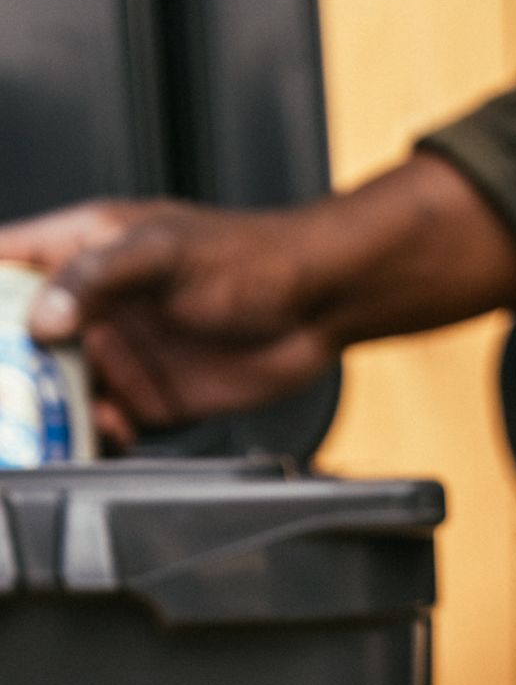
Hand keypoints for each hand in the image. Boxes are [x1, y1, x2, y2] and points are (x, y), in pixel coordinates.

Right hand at [0, 155, 515, 446]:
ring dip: (47, 411)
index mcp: (80, 249)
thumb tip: (41, 319)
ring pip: (57, 390)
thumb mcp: (162, 253)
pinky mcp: (152, 399)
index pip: (6, 263)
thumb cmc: (249, 256)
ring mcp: (119, 354)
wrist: (317, 303)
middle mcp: (92, 305)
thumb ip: (97, 280)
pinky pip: (107, 425)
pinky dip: (98, 435)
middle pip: (20, 340)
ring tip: (46, 424)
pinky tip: (107, 431)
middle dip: (9, 369)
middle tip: (9, 395)